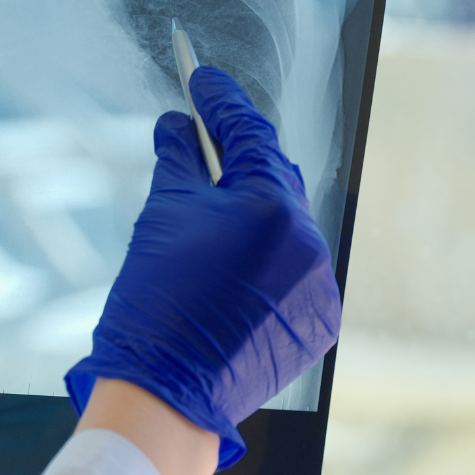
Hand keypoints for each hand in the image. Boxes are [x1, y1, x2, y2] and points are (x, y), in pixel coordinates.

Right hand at [65, 66, 340, 469]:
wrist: (167, 394)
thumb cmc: (156, 302)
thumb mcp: (161, 216)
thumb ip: (178, 160)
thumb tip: (180, 126)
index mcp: (271, 206)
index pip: (249, 134)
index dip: (222, 103)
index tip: (203, 80)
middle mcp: (308, 242)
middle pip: (274, 177)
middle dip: (238, 156)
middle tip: (203, 133)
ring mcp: (317, 285)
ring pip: (286, 226)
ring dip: (251, 209)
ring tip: (211, 205)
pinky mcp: (315, 321)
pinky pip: (293, 269)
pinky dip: (264, 255)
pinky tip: (228, 259)